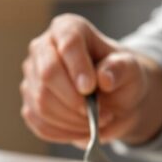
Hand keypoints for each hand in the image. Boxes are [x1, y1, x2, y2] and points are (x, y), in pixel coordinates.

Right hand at [20, 14, 161, 145]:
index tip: (91, 88)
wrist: (114, 97)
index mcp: (67, 28)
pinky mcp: (30, 103)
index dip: (78, 67)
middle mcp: (43, 49)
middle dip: (74, 99)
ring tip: (98, 122)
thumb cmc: (120, 75)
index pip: (67, 42)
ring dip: (73, 120)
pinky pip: (40, 123)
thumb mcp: (131, 69)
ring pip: (42, 103)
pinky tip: (84, 130)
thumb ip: (121, 69)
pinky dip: (65, 133)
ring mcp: (32, 77)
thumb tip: (104, 77)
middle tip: (100, 113)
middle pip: (48, 73)